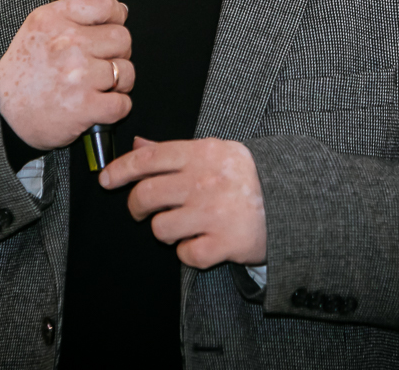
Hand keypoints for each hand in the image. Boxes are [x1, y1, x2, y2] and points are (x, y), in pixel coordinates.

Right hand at [0, 0, 134, 150]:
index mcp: (53, 21)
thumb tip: (120, 11)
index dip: (115, 16)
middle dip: (117, 52)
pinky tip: (99, 104)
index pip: (103, 4)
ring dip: (118, 83)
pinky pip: (122, 103)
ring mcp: (77, 75)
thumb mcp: (39, 28)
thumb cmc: (24, 72)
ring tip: (97, 86)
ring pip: (126, 71)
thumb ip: (77, 15)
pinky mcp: (84, 106)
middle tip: (99, 63)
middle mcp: (66, 45)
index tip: (111, 26)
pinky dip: (117, 107)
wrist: (1, 110)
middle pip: (122, 38)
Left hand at [100, 136, 266, 268]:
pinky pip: (185, 254)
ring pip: (161, 228)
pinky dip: (189, 252)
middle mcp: (204, 181)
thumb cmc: (246, 177)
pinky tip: (203, 242)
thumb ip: (174, 151)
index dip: (121, 169)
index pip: (149, 159)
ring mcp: (214, 213)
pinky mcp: (224, 244)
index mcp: (201, 153)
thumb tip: (138, 144)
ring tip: (183, 226)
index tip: (106, 179)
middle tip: (141, 211)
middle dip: (136, 206)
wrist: (292, 203)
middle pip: (146, 195)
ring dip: (166, 231)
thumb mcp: (215, 152)